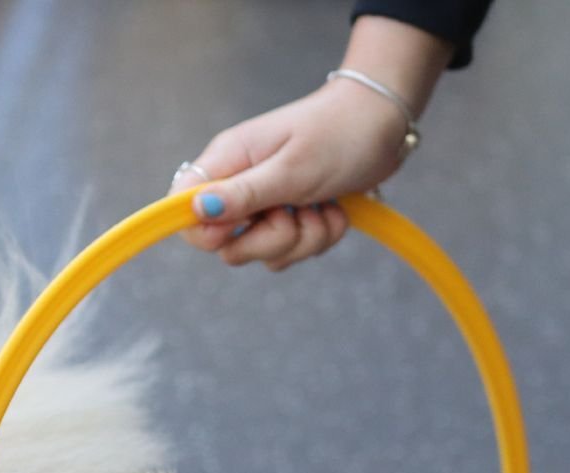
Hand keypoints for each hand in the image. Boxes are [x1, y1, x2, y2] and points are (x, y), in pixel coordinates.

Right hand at [169, 17, 451, 270]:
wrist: (385, 123)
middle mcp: (240, 185)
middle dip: (271, 240)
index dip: (207, 231)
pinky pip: (294, 250)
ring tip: (323, 205)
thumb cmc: (338, 134)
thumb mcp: (291, 168)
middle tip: (296, 211)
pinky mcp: (293, 217)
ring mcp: (267, 204)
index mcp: (228, 162)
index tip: (243, 226)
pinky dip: (320, 236)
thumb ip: (243, 194)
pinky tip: (334, 208)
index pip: (184, 210)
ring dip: (304, 238)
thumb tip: (194, 211)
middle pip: (228, 245)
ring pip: (266, 252)